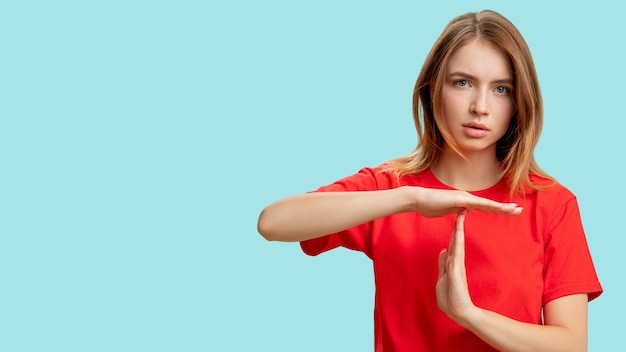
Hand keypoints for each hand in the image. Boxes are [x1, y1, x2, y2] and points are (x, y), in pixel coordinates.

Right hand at [410, 186, 521, 217]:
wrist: (419, 199)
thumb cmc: (430, 206)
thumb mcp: (447, 211)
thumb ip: (456, 211)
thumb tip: (462, 212)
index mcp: (465, 202)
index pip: (485, 207)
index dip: (497, 209)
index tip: (510, 210)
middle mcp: (467, 198)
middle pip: (490, 204)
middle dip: (505, 208)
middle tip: (520, 210)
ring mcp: (465, 198)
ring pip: (488, 204)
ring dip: (502, 207)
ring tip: (516, 209)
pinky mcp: (461, 200)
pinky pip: (479, 204)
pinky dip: (491, 206)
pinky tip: (500, 208)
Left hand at [436, 210, 478, 326]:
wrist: (460, 312)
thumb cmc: (451, 298)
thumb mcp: (442, 278)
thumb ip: (443, 264)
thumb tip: (443, 251)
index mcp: (452, 263)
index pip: (452, 243)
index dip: (453, 231)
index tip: (455, 218)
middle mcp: (456, 261)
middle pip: (455, 240)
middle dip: (457, 225)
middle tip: (461, 209)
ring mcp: (457, 265)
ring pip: (457, 243)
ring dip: (458, 229)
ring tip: (462, 214)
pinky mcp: (457, 270)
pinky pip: (457, 252)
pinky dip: (457, 241)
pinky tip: (458, 231)